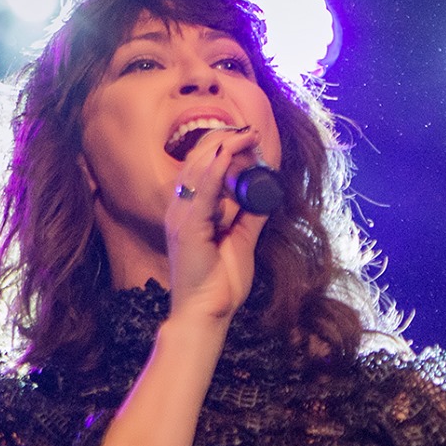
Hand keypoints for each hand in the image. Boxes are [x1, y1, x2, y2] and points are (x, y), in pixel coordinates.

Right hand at [166, 127, 266, 323]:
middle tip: (250, 132)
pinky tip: (228, 154)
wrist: (206, 313)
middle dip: (224, 141)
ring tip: (246, 136)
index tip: (248, 140)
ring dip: (224, 148)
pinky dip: (216, 169)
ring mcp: (181, 217)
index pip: (201, 168)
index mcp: (189, 212)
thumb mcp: (242, 241)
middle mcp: (180, 210)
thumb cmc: (219, 284)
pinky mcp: (188, 228)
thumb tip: (264, 194)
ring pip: (198, 169)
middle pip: (197, 162)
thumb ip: (250, 217)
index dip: (222, 149)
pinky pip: (202, 191)